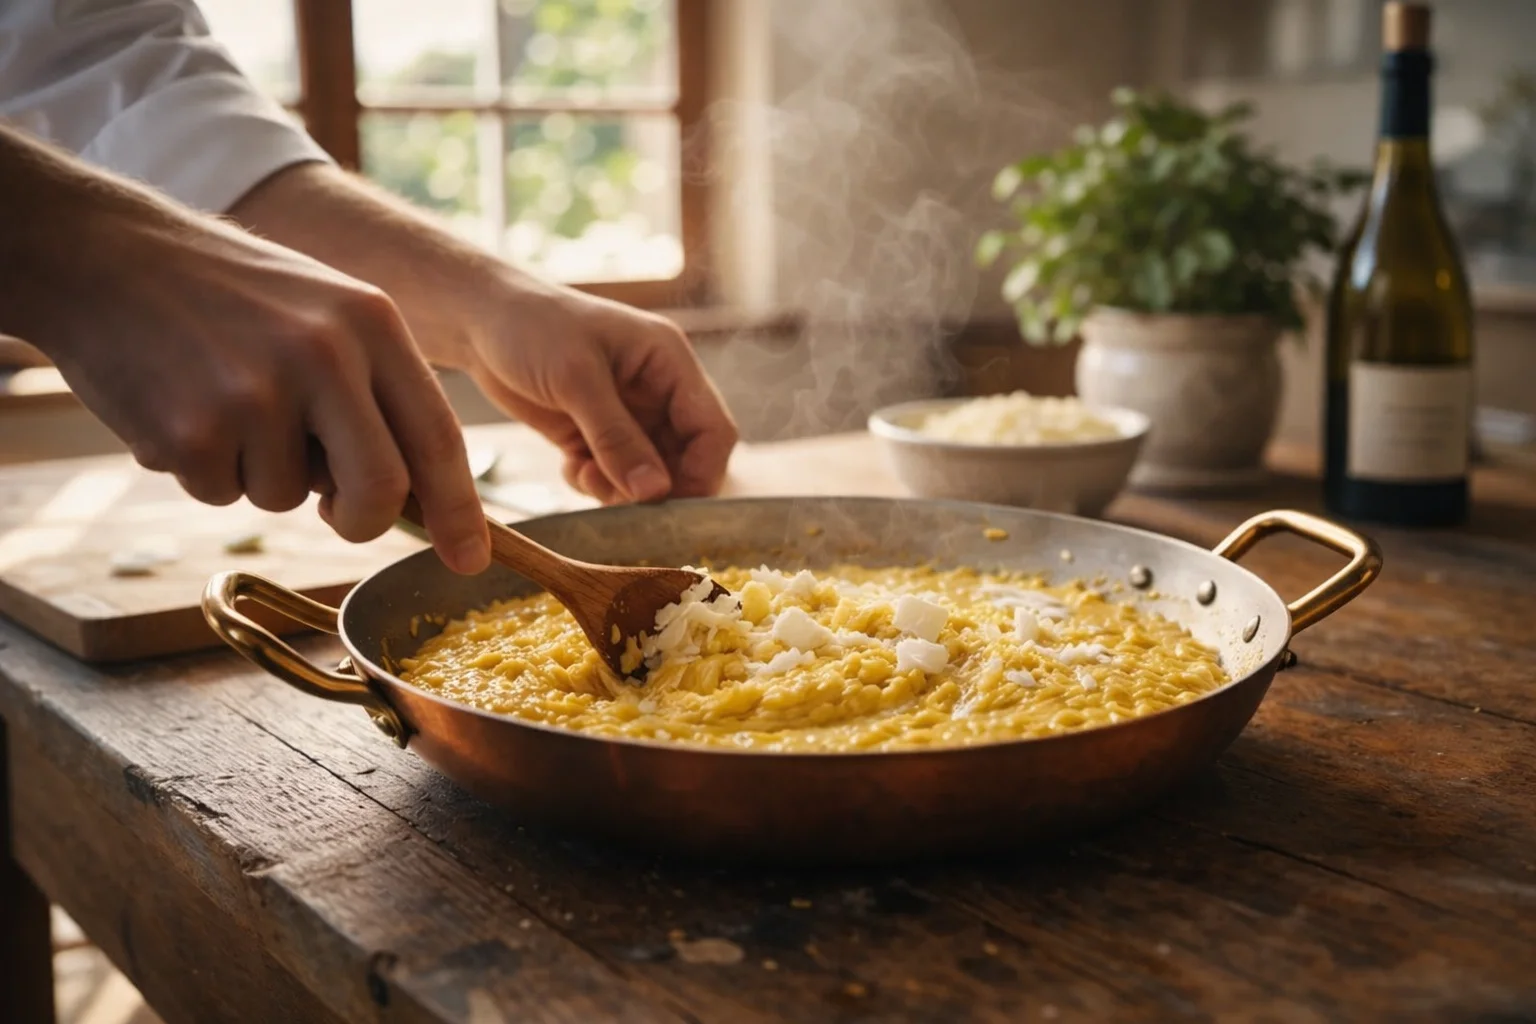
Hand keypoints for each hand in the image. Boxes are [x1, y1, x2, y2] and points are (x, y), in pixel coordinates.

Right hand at [2, 135, 491, 573]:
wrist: (105, 252)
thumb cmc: (227, 292)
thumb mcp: (325, 311)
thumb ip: (374, 391)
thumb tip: (415, 495)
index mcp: (371, 324)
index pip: (438, 437)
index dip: (459, 511)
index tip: (471, 560)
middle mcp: (325, 356)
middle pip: (381, 491)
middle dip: (362, 521)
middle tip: (334, 513)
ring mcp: (258, 393)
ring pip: (288, 498)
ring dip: (258, 474)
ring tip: (222, 402)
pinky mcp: (193, 429)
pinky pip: (220, 494)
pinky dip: (202, 470)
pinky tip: (179, 405)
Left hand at [462, 274, 738, 504]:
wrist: (477, 319)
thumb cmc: (530, 327)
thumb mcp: (576, 380)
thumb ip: (617, 437)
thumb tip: (655, 491)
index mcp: (669, 362)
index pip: (713, 430)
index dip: (702, 472)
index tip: (670, 504)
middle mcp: (657, 390)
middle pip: (685, 458)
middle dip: (656, 487)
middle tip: (620, 499)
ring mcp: (628, 414)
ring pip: (649, 474)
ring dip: (622, 488)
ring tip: (586, 475)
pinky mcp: (596, 432)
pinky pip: (614, 475)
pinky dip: (597, 483)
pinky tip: (571, 467)